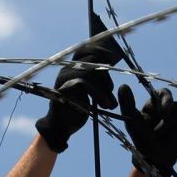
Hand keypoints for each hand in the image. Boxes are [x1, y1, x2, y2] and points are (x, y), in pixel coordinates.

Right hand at [36, 37, 121, 151]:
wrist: (61, 126)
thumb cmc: (78, 109)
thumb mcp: (92, 92)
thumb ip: (99, 81)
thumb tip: (114, 71)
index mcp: (73, 67)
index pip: (86, 50)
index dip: (100, 50)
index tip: (113, 58)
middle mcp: (67, 69)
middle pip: (92, 59)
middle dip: (106, 76)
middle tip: (111, 92)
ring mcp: (64, 77)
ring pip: (89, 71)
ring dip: (104, 87)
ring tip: (109, 104)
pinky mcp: (62, 88)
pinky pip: (83, 82)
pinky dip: (97, 93)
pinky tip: (104, 105)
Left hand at [118, 85, 176, 176]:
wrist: (154, 159)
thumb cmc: (141, 140)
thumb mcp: (132, 122)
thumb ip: (127, 104)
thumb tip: (123, 85)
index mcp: (155, 103)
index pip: (165, 93)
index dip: (167, 100)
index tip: (164, 112)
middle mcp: (169, 108)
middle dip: (168, 124)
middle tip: (157, 135)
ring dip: (175, 131)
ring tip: (165, 141)